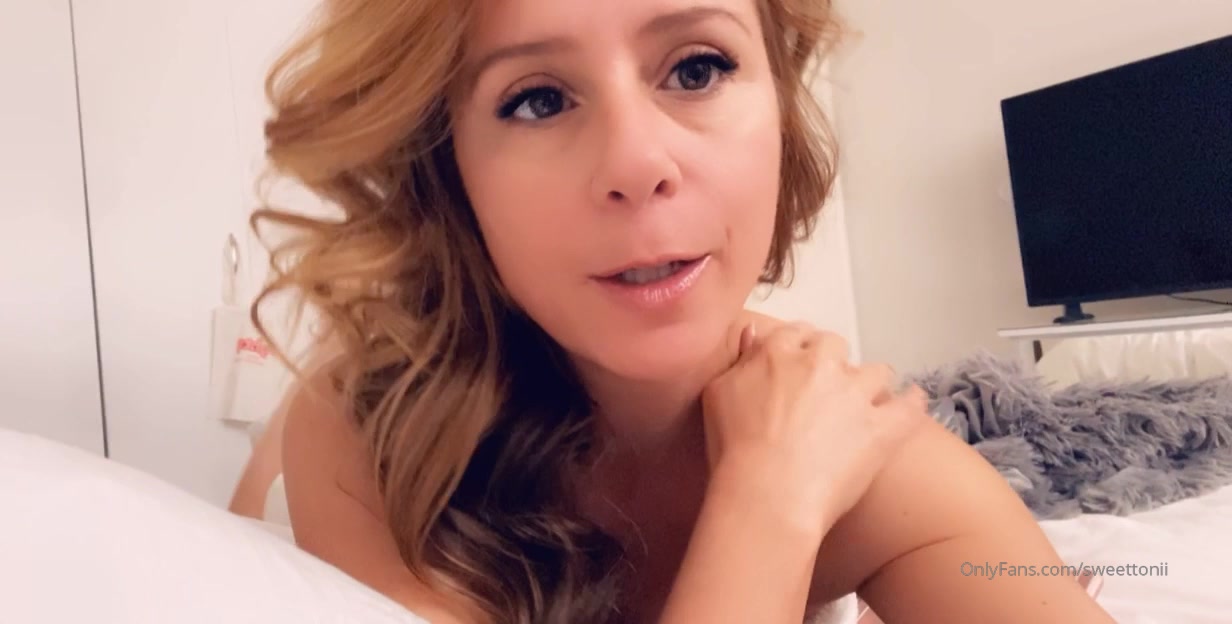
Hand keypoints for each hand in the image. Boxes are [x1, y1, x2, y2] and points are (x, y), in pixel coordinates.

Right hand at [700, 321, 928, 535]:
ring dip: (869, 384)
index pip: (796, 333)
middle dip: (832, 363)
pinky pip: (909, 405)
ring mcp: (856, 393)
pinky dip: (911, 403)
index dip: (798, 348)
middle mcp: (822, 363)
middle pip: (836, 346)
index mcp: (779, 352)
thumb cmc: (732, 450)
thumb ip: (739, 359)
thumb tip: (754, 334)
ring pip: (876, 372)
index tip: (796, 366)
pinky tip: (910, 403)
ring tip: (863, 403)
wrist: (766, 495)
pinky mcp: (883, 427)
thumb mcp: (718, 395)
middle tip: (823, 389)